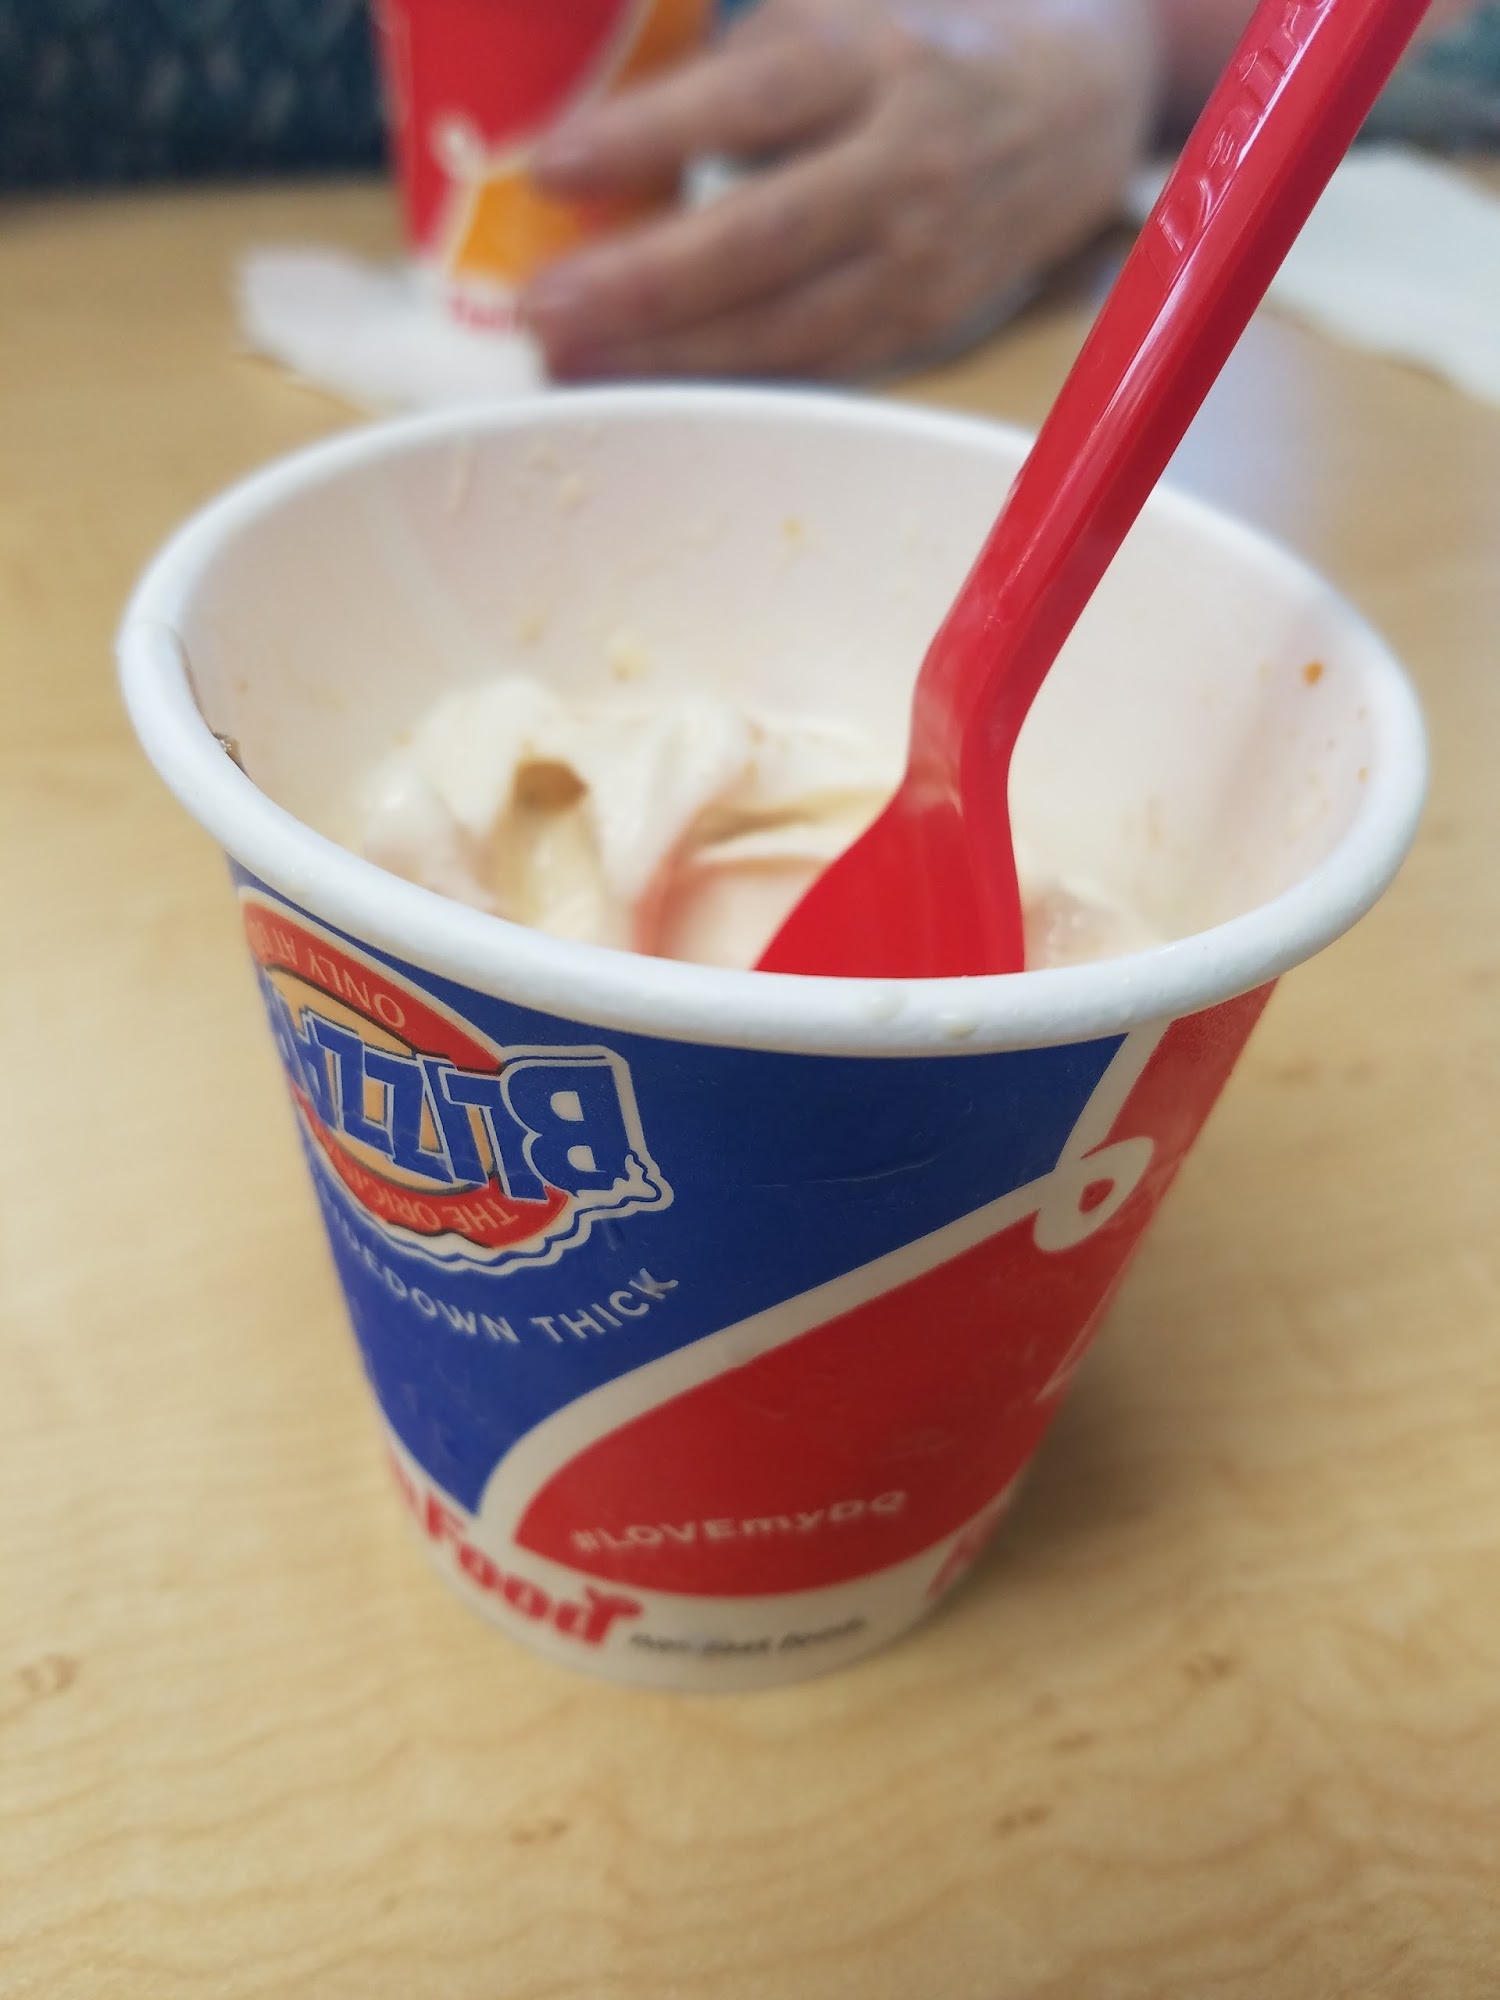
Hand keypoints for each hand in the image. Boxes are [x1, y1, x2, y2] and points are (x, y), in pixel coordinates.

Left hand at [519, 0, 1159, 380]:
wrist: (1075, 108)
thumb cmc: (920, 49)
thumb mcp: (840, 11)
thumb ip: (741, 61)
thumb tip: (603, 136)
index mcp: (876, 63)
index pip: (752, 100)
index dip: (649, 137)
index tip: (551, 169)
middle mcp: (905, 167)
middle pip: (763, 239)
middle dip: (643, 287)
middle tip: (542, 311)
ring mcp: (920, 261)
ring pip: (784, 328)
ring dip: (670, 357)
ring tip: (571, 363)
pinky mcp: (922, 326)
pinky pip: (812, 369)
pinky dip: (728, 383)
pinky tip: (652, 386)